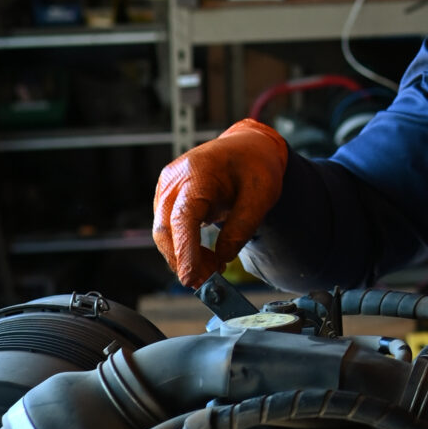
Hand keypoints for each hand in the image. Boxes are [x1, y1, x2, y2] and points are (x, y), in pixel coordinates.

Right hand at [153, 118, 289, 286]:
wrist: (247, 146)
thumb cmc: (255, 164)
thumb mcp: (262, 194)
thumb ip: (243, 226)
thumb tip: (223, 257)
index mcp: (198, 172)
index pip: (184, 217)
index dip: (184, 250)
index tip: (190, 278)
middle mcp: (175, 179)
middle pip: (166, 230)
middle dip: (184, 261)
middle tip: (208, 281)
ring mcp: (167, 187)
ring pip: (164, 232)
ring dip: (184, 256)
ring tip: (213, 267)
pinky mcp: (168, 196)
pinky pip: (169, 228)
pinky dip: (183, 246)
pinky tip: (204, 255)